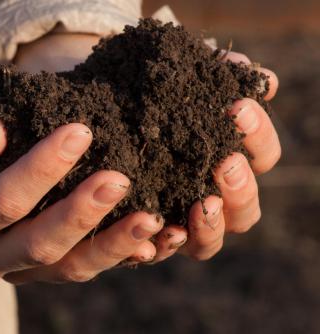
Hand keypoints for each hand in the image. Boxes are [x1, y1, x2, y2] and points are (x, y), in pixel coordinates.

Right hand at [0, 84, 162, 283]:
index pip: (1, 203)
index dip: (41, 170)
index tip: (80, 131)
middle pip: (37, 246)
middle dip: (80, 213)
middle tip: (120, 178)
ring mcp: (16, 266)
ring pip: (67, 268)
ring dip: (110, 244)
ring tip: (150, 217)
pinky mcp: (44, 264)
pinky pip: (83, 266)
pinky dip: (117, 254)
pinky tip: (151, 237)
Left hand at [153, 51, 280, 261]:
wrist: (90, 109)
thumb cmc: (138, 94)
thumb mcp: (170, 78)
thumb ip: (214, 76)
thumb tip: (261, 78)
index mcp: (223, 159)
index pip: (261, 157)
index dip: (258, 136)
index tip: (238, 107)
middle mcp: (206, 195)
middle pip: (245, 210)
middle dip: (241, 186)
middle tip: (225, 161)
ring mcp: (175, 220)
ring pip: (210, 241)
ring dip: (212, 224)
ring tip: (204, 202)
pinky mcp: (141, 235)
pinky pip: (160, 252)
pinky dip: (165, 246)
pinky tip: (163, 230)